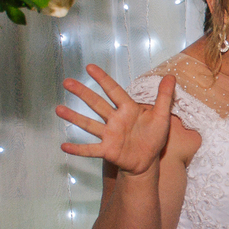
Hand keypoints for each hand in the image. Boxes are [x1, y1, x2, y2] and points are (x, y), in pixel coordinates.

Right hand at [56, 64, 175, 176]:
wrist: (148, 162)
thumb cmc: (153, 137)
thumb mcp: (162, 117)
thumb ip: (164, 97)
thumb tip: (170, 76)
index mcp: (128, 109)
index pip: (114, 90)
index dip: (102, 79)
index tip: (89, 67)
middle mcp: (115, 120)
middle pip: (96, 103)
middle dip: (82, 93)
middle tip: (67, 82)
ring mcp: (109, 135)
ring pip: (89, 124)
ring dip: (74, 117)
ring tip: (58, 109)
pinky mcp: (107, 150)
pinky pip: (90, 149)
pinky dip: (78, 149)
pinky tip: (64, 147)